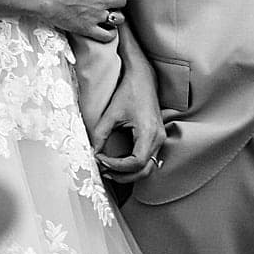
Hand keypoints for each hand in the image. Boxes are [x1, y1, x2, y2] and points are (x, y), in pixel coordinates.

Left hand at [90, 63, 167, 183]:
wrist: (143, 78)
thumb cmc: (128, 92)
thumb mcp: (111, 113)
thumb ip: (101, 134)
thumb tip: (93, 152)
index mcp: (148, 133)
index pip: (136, 162)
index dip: (118, 166)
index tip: (101, 159)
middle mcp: (158, 138)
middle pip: (145, 170)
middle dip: (124, 175)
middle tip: (104, 171)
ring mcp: (160, 139)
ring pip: (148, 167)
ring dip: (129, 172)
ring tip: (109, 168)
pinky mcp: (157, 137)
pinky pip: (149, 158)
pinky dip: (135, 165)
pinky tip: (119, 162)